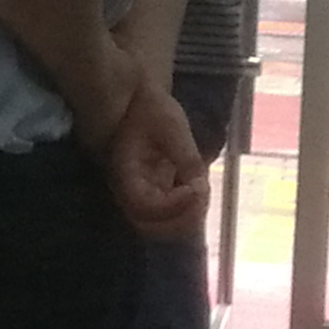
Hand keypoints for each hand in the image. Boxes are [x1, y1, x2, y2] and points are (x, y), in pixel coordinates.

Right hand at [103, 73, 209, 239]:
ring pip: (162, 226)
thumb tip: (200, 186)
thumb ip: (185, 156)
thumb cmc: (150, 108)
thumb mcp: (171, 125)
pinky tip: (200, 188)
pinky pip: (171, 215)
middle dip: (181, 218)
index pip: (143, 206)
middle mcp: (129, 191)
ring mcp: (142, 195)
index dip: (171, 205)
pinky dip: (189, 209)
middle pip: (151, 226)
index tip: (195, 187)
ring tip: (203, 189)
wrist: (139, 102)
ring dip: (188, 216)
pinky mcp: (155, 194)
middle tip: (201, 194)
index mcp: (125, 173)